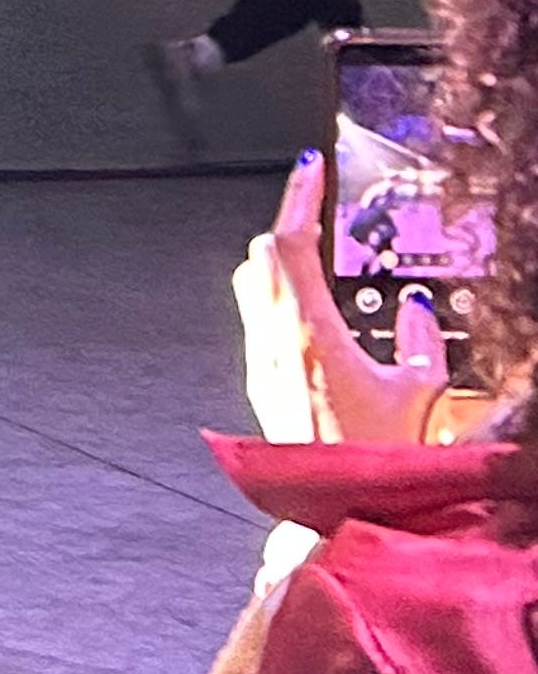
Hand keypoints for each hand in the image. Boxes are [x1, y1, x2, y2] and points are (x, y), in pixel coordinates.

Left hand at [242, 152, 451, 445]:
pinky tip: (309, 309)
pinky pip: (257, 318)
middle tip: (315, 209)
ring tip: (313, 253)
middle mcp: (273, 337)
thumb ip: (421, 339)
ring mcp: (260, 359)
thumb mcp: (417, 392)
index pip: (289, 240)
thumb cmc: (376, 456)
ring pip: (252, 284)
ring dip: (277, 260)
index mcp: (308, 329)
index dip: (298, 196)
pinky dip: (277, 296)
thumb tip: (420, 305)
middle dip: (286, 223)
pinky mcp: (259, 380)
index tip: (309, 167)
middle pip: (261, 254)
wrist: (336, 507)